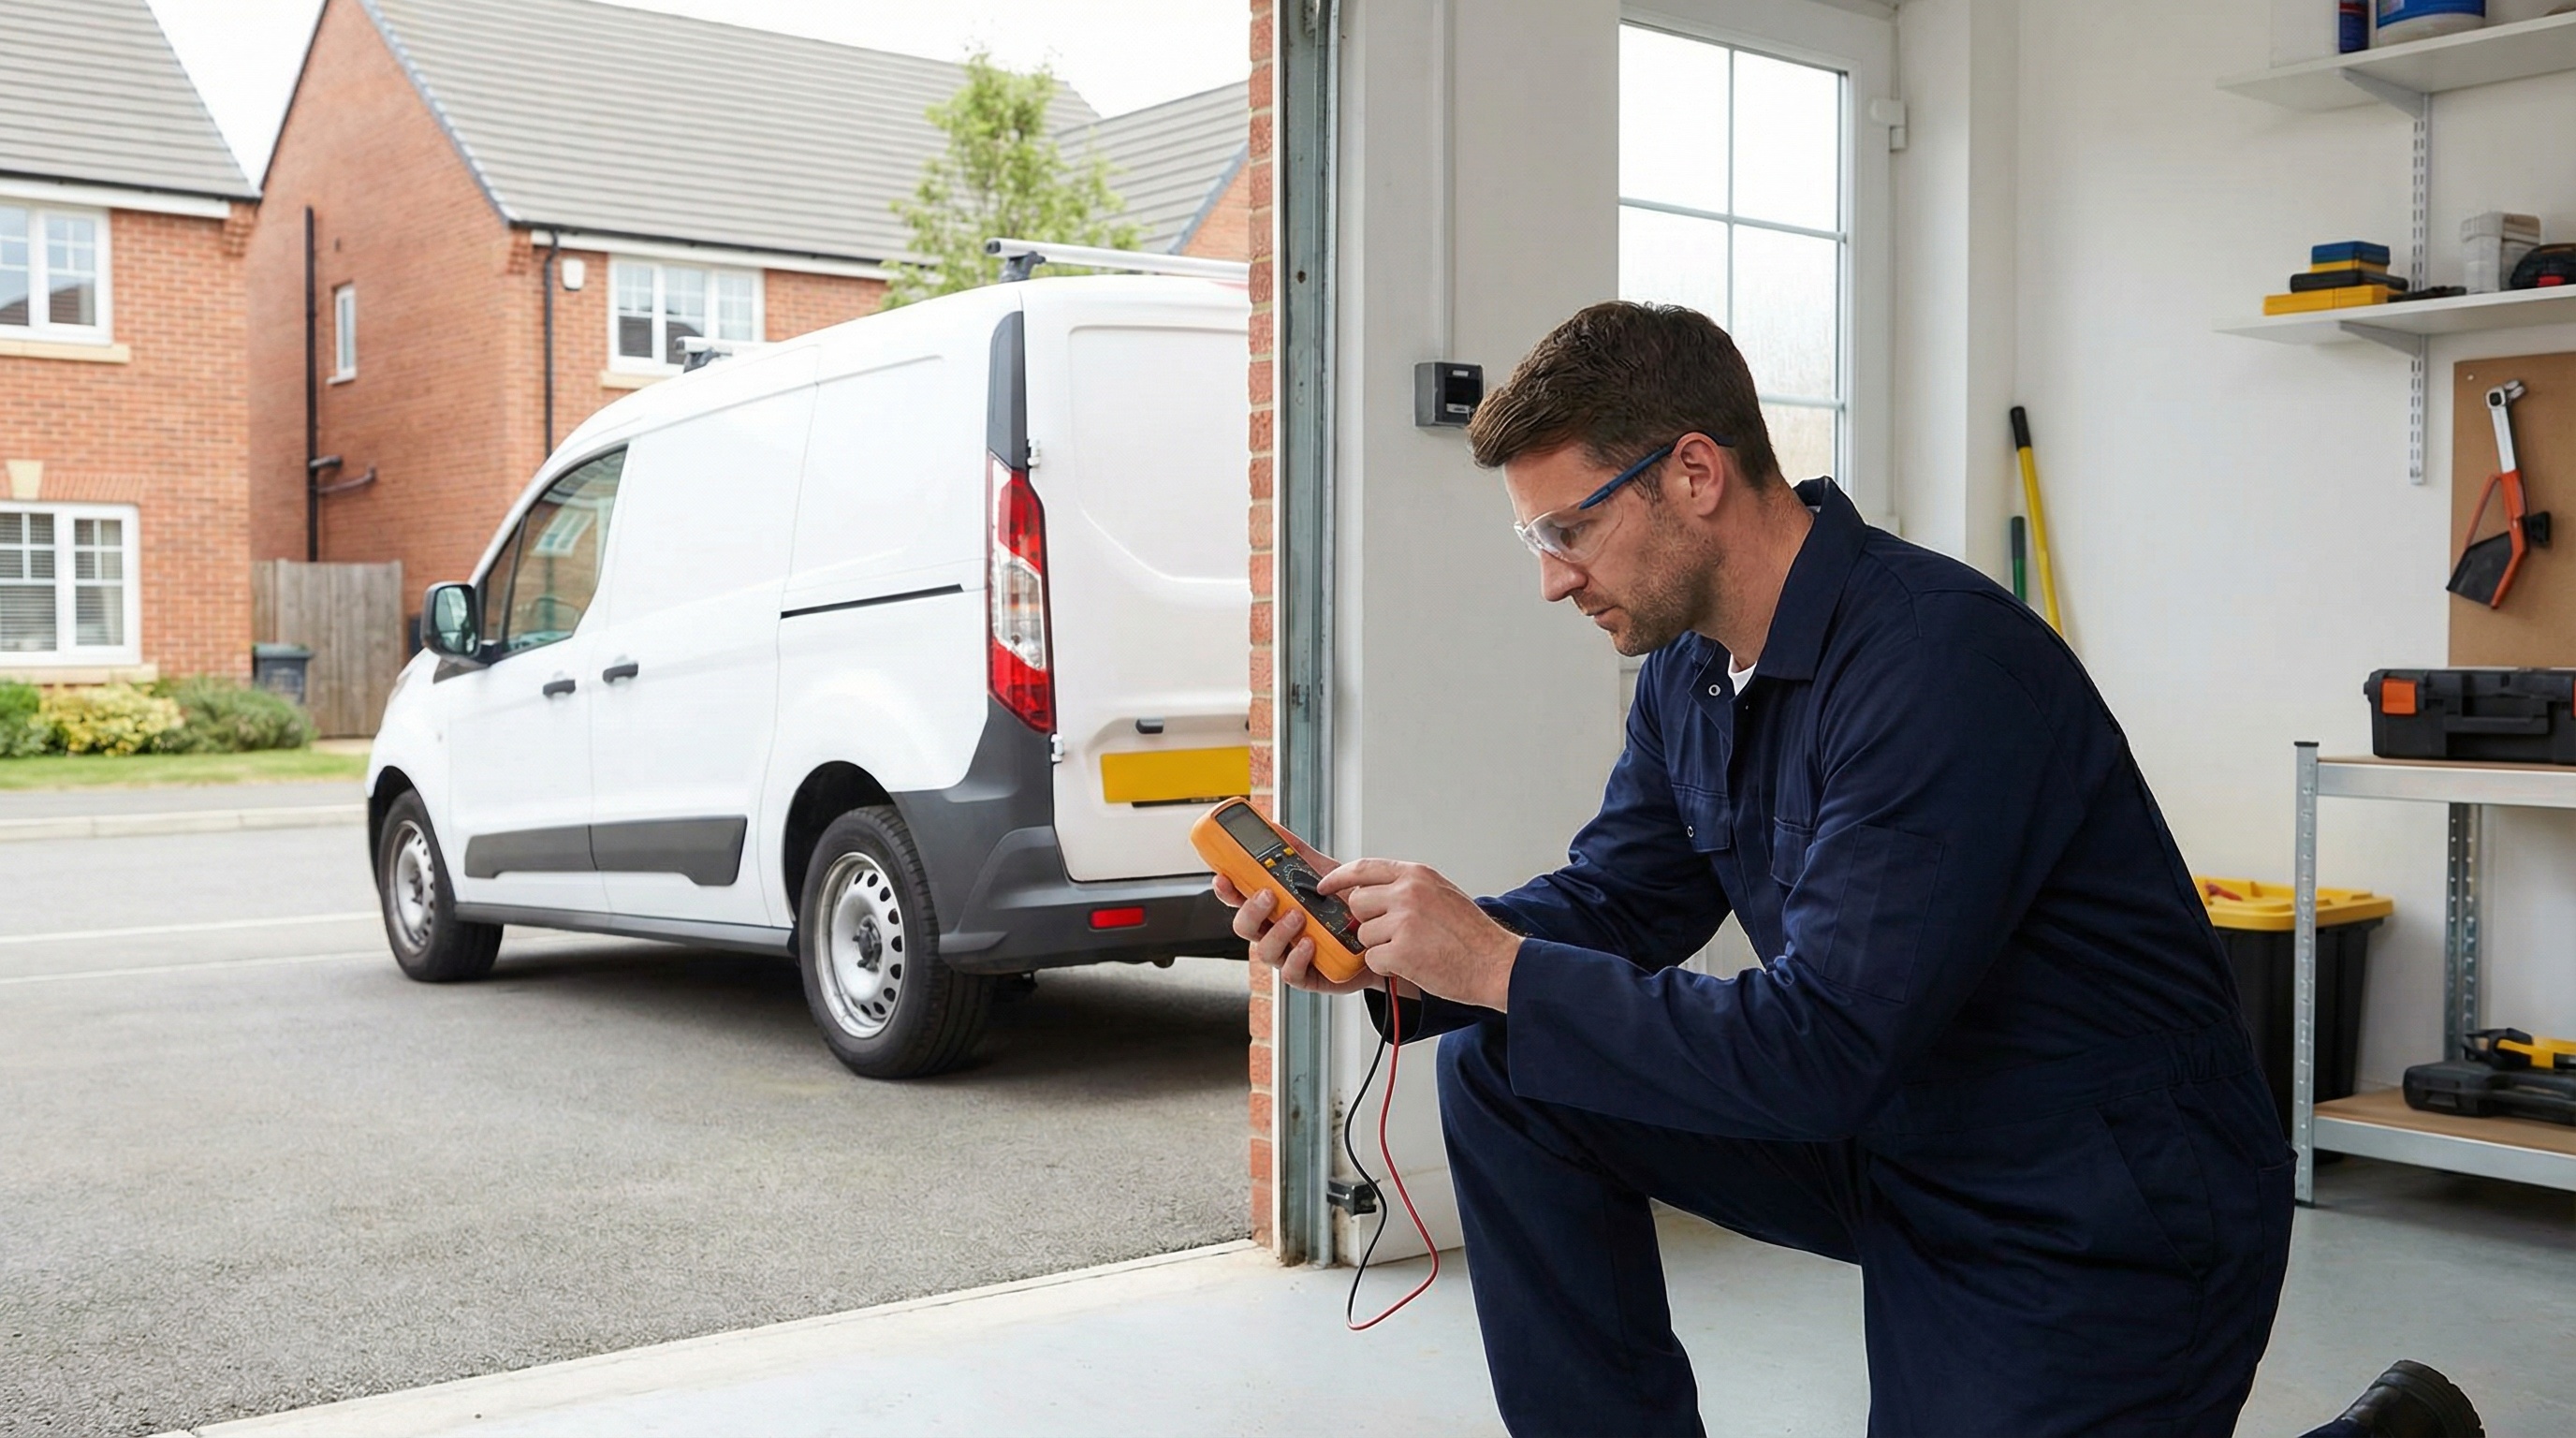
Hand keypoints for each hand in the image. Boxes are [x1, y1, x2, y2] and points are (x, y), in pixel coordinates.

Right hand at [1211, 831, 1387, 996]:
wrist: (1381, 932)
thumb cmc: (1346, 907)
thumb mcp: (1323, 873)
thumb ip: (1296, 852)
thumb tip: (1274, 827)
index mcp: (1273, 907)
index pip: (1239, 899)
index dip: (1226, 890)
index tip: (1223, 877)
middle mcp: (1275, 932)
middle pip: (1244, 926)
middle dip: (1251, 910)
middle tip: (1269, 894)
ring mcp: (1288, 955)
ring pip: (1265, 950)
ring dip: (1278, 931)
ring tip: (1299, 915)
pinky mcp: (1306, 975)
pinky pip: (1290, 972)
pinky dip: (1297, 957)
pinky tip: (1310, 943)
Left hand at [1317, 858, 1519, 1011]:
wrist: (1496, 964)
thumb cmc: (1470, 935)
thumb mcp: (1440, 894)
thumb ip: (1406, 889)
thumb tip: (1367, 894)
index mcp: (1417, 874)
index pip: (1363, 868)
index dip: (1338, 878)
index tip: (1323, 887)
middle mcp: (1408, 892)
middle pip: (1357, 903)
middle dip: (1367, 922)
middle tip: (1394, 935)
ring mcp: (1404, 920)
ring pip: (1364, 934)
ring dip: (1381, 947)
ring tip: (1413, 950)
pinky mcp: (1401, 951)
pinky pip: (1373, 959)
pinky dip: (1388, 967)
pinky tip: (1414, 964)